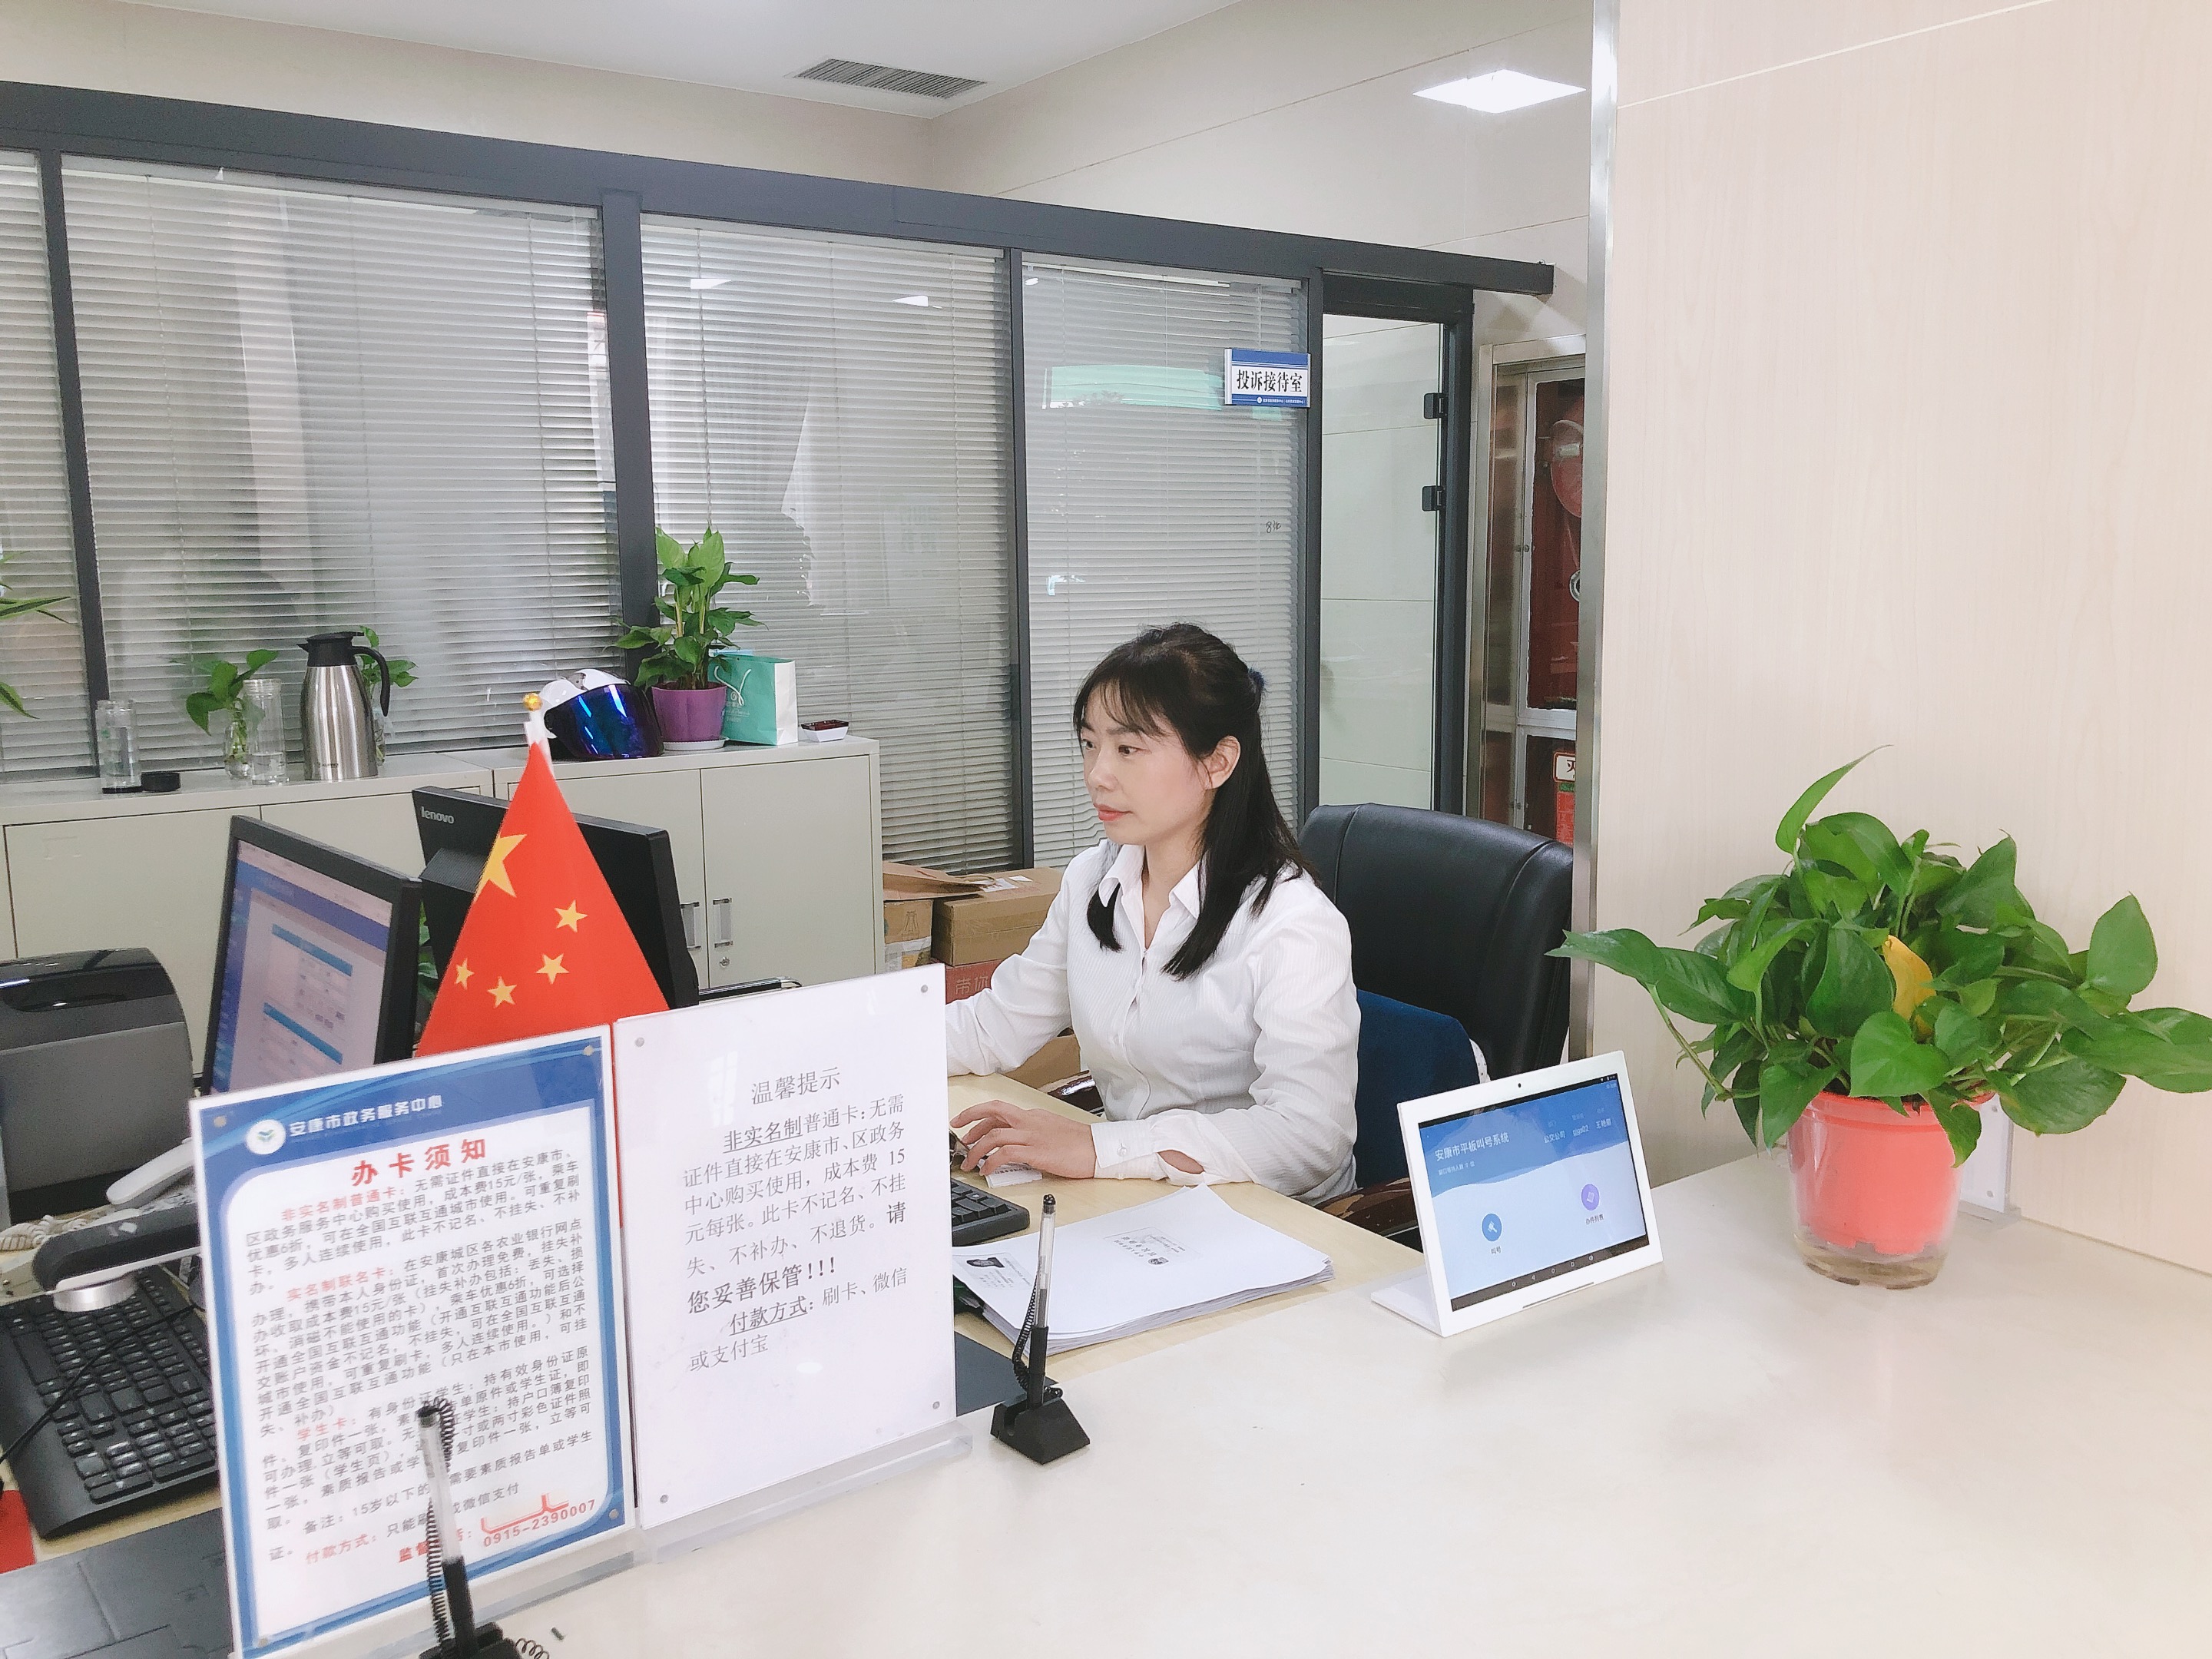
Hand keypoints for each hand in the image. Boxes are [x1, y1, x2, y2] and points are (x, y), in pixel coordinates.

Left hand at [951, 1099, 1097, 1179]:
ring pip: (994, 1134)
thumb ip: (1034, 1132)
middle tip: (958, 1135)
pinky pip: (1005, 1153)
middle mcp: (1030, 1121)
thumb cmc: (1081, 1144)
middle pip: (993, 1112)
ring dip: (976, 1149)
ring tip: (969, 1162)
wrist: (1098, 1149)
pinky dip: (991, 1162)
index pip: (1000, 1110)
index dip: (979, 1115)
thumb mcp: (1053, 1130)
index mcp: (1033, 1115)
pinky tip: (987, 1170)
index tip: (966, 1123)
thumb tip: (1017, 1144)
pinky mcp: (1036, 1151)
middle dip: (970, 1119)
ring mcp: (1032, 1135)